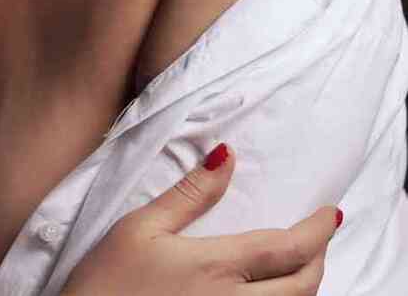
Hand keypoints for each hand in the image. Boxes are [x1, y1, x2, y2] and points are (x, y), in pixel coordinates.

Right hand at [60, 143, 340, 294]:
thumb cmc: (105, 282)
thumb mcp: (140, 227)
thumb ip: (190, 194)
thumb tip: (227, 155)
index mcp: (216, 268)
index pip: (287, 249)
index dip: (317, 231)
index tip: (332, 213)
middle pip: (302, 288)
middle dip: (319, 260)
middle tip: (319, 236)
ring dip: (304, 287)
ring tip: (299, 263)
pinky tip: (270, 293)